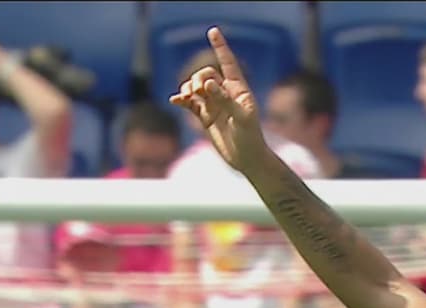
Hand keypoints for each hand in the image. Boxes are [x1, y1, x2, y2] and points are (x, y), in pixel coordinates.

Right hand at [169, 27, 266, 172]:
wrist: (246, 159)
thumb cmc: (250, 137)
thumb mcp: (241, 118)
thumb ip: (224, 99)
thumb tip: (207, 84)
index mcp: (239, 89)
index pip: (228, 63)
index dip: (220, 47)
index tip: (212, 31)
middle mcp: (225, 93)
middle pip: (206, 74)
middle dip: (198, 78)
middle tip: (198, 91)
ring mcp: (214, 104)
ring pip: (195, 86)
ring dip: (188, 87)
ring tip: (186, 98)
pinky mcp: (204, 116)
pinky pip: (189, 102)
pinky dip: (181, 99)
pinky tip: (175, 101)